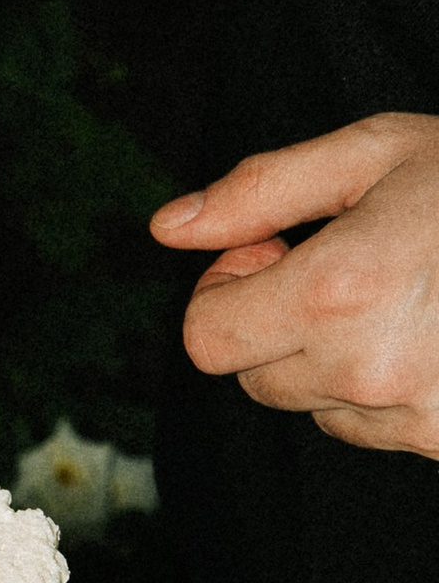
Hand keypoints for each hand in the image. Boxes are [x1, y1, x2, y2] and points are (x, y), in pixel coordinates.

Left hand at [154, 116, 438, 453]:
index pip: (206, 338)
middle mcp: (372, 366)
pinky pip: (378, 429)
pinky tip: (436, 330)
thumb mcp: (376, 152)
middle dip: (278, 321)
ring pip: (316, 407)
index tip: (272, 252)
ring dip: (335, 358)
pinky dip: (389, 389)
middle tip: (344, 263)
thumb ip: (262, 191)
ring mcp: (419, 414)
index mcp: (339, 289)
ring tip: (408, 293)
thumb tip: (169, 227)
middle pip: (254, 378)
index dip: (227, 289)